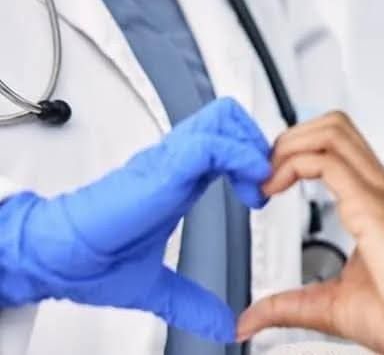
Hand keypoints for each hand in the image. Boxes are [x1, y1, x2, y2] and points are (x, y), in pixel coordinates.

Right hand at [0, 97, 269, 342]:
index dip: (252, 158)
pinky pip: (210, 144)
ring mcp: (169, 161)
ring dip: (252, 147)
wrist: (58, 259)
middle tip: (264, 181)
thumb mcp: (159, 284)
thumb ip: (193, 301)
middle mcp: (177, 162)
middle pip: (228, 118)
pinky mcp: (163, 169)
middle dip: (257, 142)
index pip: (225, 141)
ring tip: (259, 183)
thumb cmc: (94, 260)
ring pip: (223, 120)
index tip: (262, 195)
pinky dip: (239, 157)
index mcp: (179, 179)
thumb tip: (221, 325)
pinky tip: (250, 185)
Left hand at [237, 112, 383, 353]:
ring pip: (332, 132)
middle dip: (290, 138)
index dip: (297, 150)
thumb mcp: (329, 305)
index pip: (336, 145)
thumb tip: (249, 320)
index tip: (268, 178)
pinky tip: (275, 188)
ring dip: (290, 145)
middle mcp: (380, 187)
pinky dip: (293, 164)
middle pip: (333, 125)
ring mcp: (380, 192)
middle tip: (264, 172)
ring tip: (268, 177)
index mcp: (374, 200)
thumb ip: (287, 305)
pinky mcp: (374, 206)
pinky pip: (327, 162)